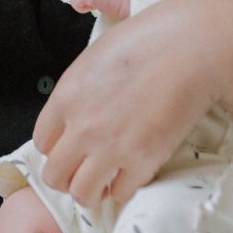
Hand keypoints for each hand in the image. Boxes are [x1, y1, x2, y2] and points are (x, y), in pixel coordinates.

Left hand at [32, 0, 219, 208]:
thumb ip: (80, 86)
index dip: (56, 147)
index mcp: (66, 95)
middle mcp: (82, 126)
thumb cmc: (150, 39)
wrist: (191, 47)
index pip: (42, 141)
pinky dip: (124, 187)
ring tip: (105, 180)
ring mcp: (110, 147)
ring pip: (82, 193)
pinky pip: (120, 193)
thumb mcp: (98, 53)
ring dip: (92, 190)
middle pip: (54, 175)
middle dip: (67, 176)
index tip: (69, 148)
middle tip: (84, 170)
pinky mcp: (142, 160)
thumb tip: (79, 106)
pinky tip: (131, 173)